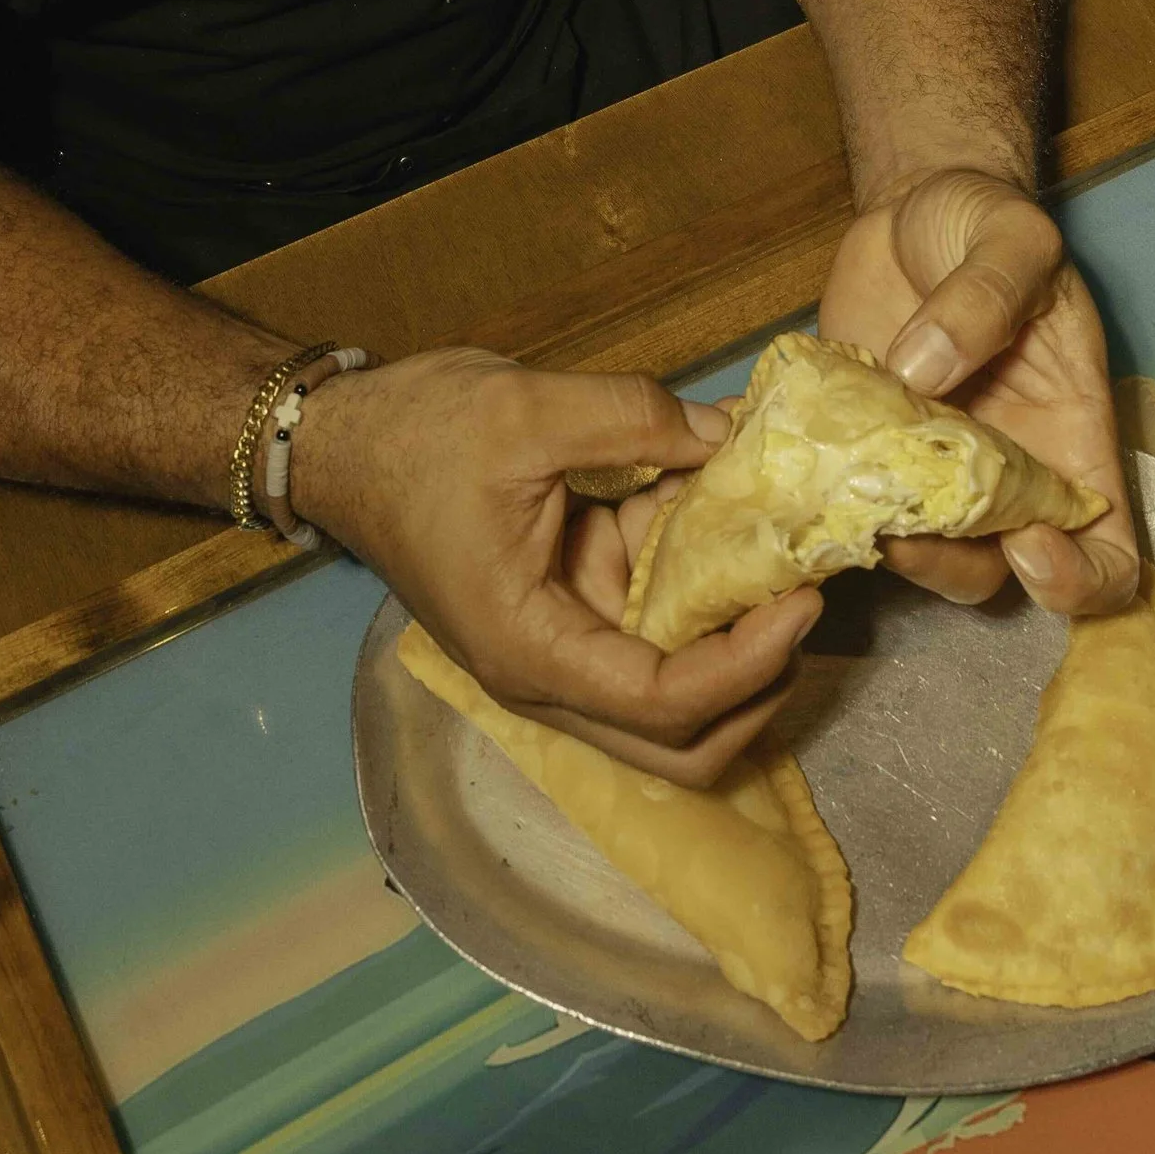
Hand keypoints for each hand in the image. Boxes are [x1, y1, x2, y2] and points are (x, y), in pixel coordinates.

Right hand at [296, 348, 820, 784]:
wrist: (348, 441)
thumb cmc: (416, 434)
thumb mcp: (527, 409)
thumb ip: (636, 419)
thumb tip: (732, 436)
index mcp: (530, 647)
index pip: (663, 704)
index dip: (747, 666)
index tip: (801, 598)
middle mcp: (550, 674)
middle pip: (682, 744)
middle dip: (760, 686)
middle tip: (805, 600)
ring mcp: (562, 650)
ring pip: (676, 702)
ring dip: (738, 647)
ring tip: (783, 565)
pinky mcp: (571, 615)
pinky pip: (654, 633)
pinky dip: (703, 595)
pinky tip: (733, 526)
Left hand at [819, 166, 1137, 616]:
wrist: (912, 208)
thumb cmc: (986, 222)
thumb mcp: (1010, 235)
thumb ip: (986, 295)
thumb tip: (925, 370)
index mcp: (1067, 440)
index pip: (1106, 549)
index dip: (1080, 577)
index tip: (1029, 542)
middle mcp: (998, 473)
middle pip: (989, 570)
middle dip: (946, 565)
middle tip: (897, 529)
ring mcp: (919, 467)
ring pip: (903, 547)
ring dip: (865, 541)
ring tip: (822, 498)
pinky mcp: (851, 447)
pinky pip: (827, 495)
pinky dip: (790, 492)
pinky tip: (750, 451)